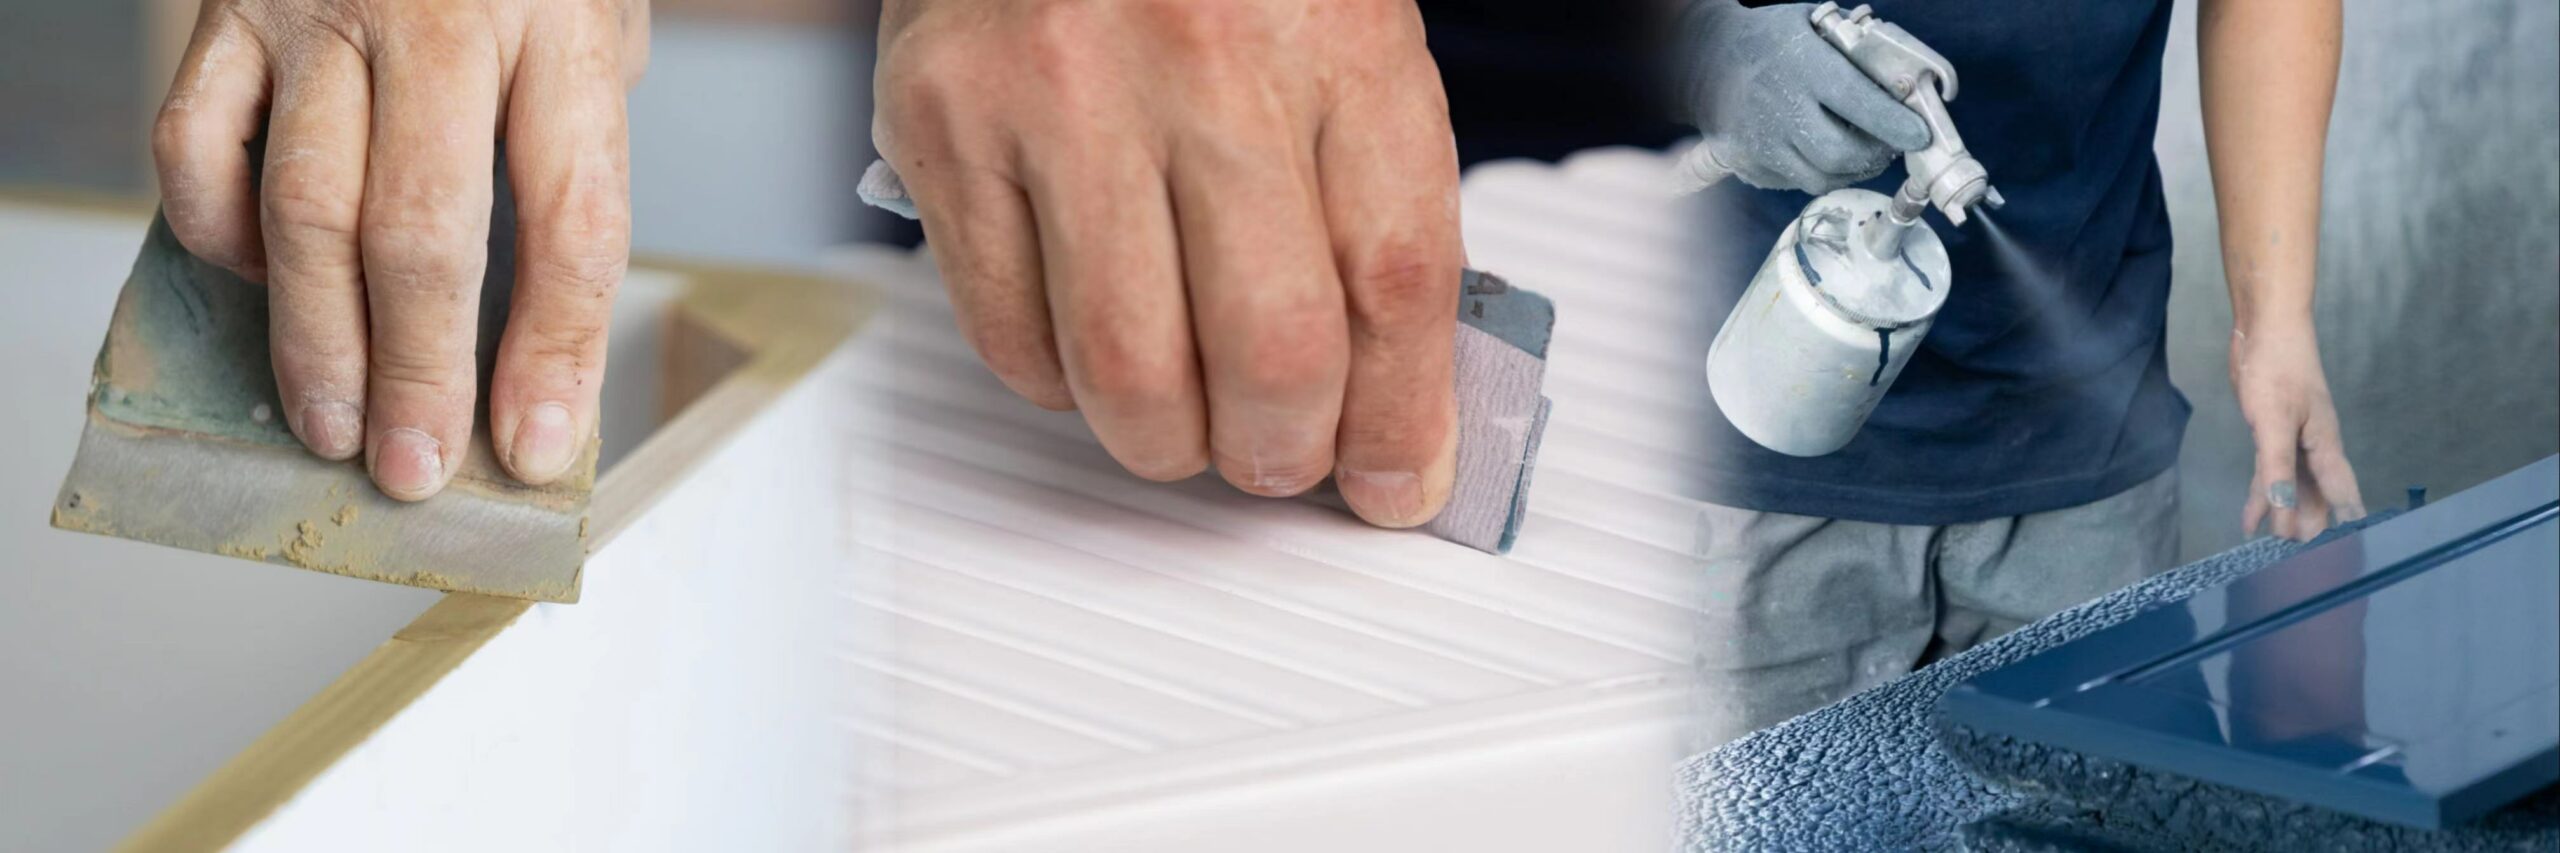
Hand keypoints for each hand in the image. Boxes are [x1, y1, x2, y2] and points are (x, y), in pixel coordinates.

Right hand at [153, 0, 649, 499]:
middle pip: (420, 230)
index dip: (558, 348)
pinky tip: (261, 285)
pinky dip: (221, 233)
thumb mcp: (594, 22)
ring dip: (318, 341)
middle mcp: (433, 15)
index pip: (570, 218)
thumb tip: (547, 334)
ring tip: (339, 427)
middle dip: (420, 372)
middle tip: (415, 469)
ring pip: (302, 208)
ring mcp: (316, 11)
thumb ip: (573, 148)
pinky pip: (198, 145)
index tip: (537, 445)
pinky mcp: (224, 11)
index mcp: (555, 23)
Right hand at [872, 0, 1464, 527]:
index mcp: (1335, 36)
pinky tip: (1087, 350)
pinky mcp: (943, 121)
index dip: (1405, 419)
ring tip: (1186, 426)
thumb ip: (1371, 203)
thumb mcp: (1338, 33)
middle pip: (1273, 351)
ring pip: (1129, 371)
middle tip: (1281, 457)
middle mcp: (1202, 63)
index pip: (1397, 282)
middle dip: (1285, 454)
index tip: (1401, 481)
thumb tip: (1397, 401)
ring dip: (1169, 444)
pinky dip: (1058, 386)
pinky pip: (1009, 335)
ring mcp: (1061, 94)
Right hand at [1675, 1, 1930, 192]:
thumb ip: (1856, 49)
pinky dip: (1820, 174)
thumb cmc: (1770, 37)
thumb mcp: (1812, 24)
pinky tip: (1825, 154)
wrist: (1704, 56)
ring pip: (1820, 178)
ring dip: (1851, 171)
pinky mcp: (1748, 163)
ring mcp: (1760, 141)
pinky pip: (1796, 182)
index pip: (1859, 102)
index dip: (1895, 123)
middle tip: (1890, 147)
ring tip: (1862, 153)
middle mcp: (1780, 108)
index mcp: (1802, 66)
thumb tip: (1903, 79)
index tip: (1920, 134)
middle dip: (1875, 156)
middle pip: (1840, 154)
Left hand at [2230, 317, 2364, 539]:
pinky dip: (2261, 497)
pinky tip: (2250, 519)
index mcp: (2325, 446)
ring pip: (2293, 488)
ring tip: (2278, 547)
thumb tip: (2284, 509)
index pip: (2339, 493)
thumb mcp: (2273, 422)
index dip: (2344, 521)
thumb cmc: (2277, 369)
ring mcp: (2293, 440)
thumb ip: (2277, 467)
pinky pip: (2269, 474)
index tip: (2350, 552)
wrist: (2265, 330)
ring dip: (2286, 515)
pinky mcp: (2270, 433)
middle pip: (2318, 496)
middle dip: (2312, 526)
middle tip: (2302, 561)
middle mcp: (2314, 447)